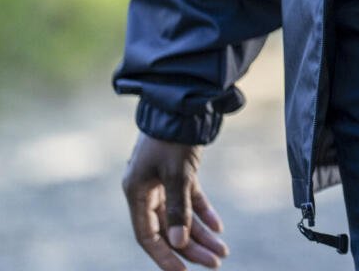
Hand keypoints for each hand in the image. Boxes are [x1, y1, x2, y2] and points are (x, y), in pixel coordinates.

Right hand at [121, 133, 229, 268]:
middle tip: (215, 263)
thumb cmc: (172, 138)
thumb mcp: (176, 174)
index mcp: (136, 193)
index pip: (148, 236)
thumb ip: (177, 208)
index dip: (164, 256)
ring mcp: (162, 182)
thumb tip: (179, 242)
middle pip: (168, 229)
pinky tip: (219, 227)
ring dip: (201, 233)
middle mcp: (146, 191)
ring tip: (222, 251)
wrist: (181, 104)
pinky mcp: (178, 172)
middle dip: (192, 248)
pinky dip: (203, 212)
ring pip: (182, 216)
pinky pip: (190, 199)